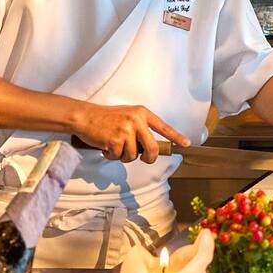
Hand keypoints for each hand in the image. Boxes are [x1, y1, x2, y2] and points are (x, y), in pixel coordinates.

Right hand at [72, 102, 189, 163]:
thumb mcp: (128, 115)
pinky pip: (118, 157)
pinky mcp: (115, 140)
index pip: (163, 126)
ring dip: (123, 155)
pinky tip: (105, 145)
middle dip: (149, 158)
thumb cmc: (105, 118)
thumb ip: (140, 127)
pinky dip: (111, 155)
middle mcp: (137, 121)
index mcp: (142, 113)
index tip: (186, 144)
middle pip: (152, 148)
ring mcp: (126, 130)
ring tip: (114, 145)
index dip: (176, 137)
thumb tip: (150, 146)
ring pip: (133, 156)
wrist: (85, 116)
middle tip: (144, 159)